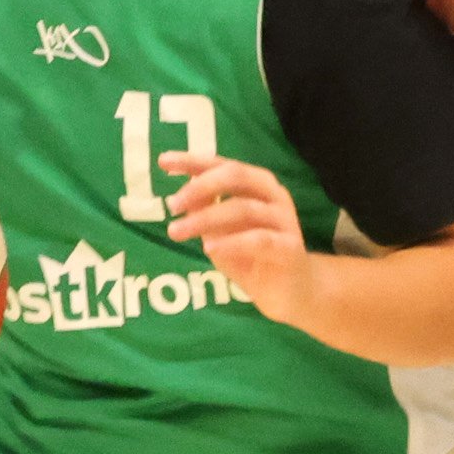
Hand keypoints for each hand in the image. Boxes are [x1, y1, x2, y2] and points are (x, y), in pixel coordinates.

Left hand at [161, 152, 316, 321]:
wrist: (288, 292)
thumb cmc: (251, 256)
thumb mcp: (218, 231)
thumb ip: (203, 211)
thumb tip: (181, 194)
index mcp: (257, 185)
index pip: (223, 165)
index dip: (194, 161)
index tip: (164, 162)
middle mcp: (273, 195)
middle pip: (236, 176)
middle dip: (200, 186)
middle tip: (172, 204)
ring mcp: (284, 220)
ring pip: (242, 208)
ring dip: (204, 218)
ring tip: (176, 231)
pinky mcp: (289, 247)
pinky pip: (258, 240)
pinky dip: (231, 242)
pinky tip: (209, 248)